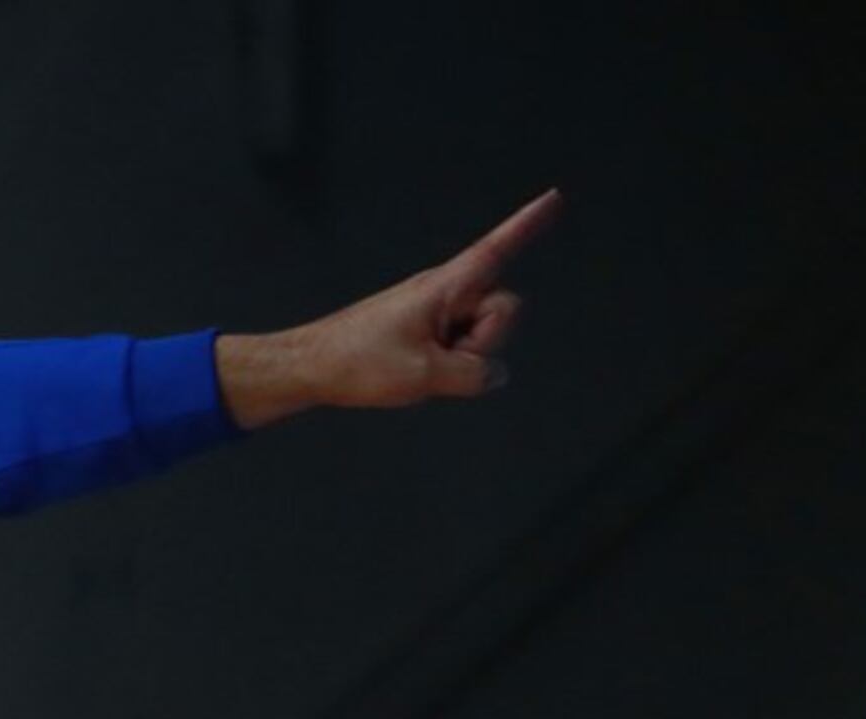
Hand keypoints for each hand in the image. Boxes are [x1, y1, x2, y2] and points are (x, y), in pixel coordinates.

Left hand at [215, 189, 562, 428]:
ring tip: (418, 365)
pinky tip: (416, 369)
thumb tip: (495, 374)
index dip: (527, 224)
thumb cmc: (357, 362)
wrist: (310, 367)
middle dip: (485, 339)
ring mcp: (435, 313)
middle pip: (503, 309)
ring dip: (462, 357)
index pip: (496, 249)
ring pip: (482, 334)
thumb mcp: (424, 375)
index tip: (554, 197)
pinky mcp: (425, 331)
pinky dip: (448, 363)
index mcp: (445, 287)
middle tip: (438, 357)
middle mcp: (445, 292)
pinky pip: (459, 346)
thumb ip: (473, 374)